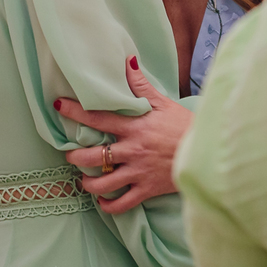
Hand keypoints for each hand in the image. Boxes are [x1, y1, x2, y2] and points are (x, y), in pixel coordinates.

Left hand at [56, 56, 192, 214]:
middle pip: (92, 157)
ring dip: (87, 183)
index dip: (76, 111)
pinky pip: (121, 204)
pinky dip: (108, 205)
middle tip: (69, 154)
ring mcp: (138, 173)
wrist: (207, 151)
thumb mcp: (164, 103)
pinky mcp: (146, 190)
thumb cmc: (184, 126)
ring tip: (83, 179)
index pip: (98, 118)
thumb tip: (128, 61)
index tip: (59, 105)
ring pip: (102, 184)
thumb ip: (142, 86)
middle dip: (74, 156)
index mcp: (134, 128)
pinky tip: (103, 200)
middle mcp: (132, 151)